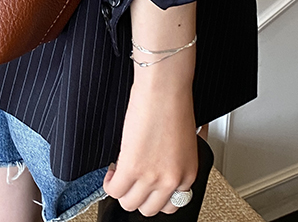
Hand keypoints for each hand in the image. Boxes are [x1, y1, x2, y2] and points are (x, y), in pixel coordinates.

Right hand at [103, 71, 198, 214]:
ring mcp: (152, 177)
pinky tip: (112, 169)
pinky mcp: (132, 168)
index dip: (152, 194)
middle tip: (131, 181)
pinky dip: (110, 183)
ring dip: (122, 190)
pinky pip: (115, 190)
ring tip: (120, 173)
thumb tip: (165, 163)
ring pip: (130, 204)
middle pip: (149, 209)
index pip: (169, 205)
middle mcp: (172, 180)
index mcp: (188, 174)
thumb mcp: (186, 140)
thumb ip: (177, 160)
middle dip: (137, 196)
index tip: (145, 185)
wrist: (164, 88)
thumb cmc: (175, 103)